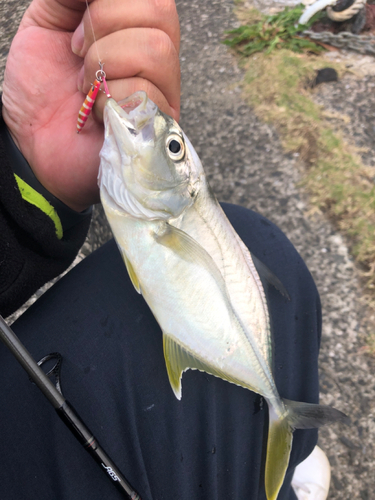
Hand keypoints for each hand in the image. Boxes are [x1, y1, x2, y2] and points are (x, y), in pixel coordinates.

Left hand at [2, 0, 179, 210]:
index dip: (110, 5)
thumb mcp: (47, 21)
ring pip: (156, 52)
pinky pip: (147, 95)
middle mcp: (156, 58)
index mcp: (136, 28)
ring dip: (105, 65)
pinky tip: (97, 114)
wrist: (31, 140)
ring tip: (86, 88)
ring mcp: (162, 94)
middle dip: (104, 26)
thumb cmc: (42, 87)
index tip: (75, 30)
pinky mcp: (158, 128)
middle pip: (160, 14)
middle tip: (78, 56)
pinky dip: (109, 100)